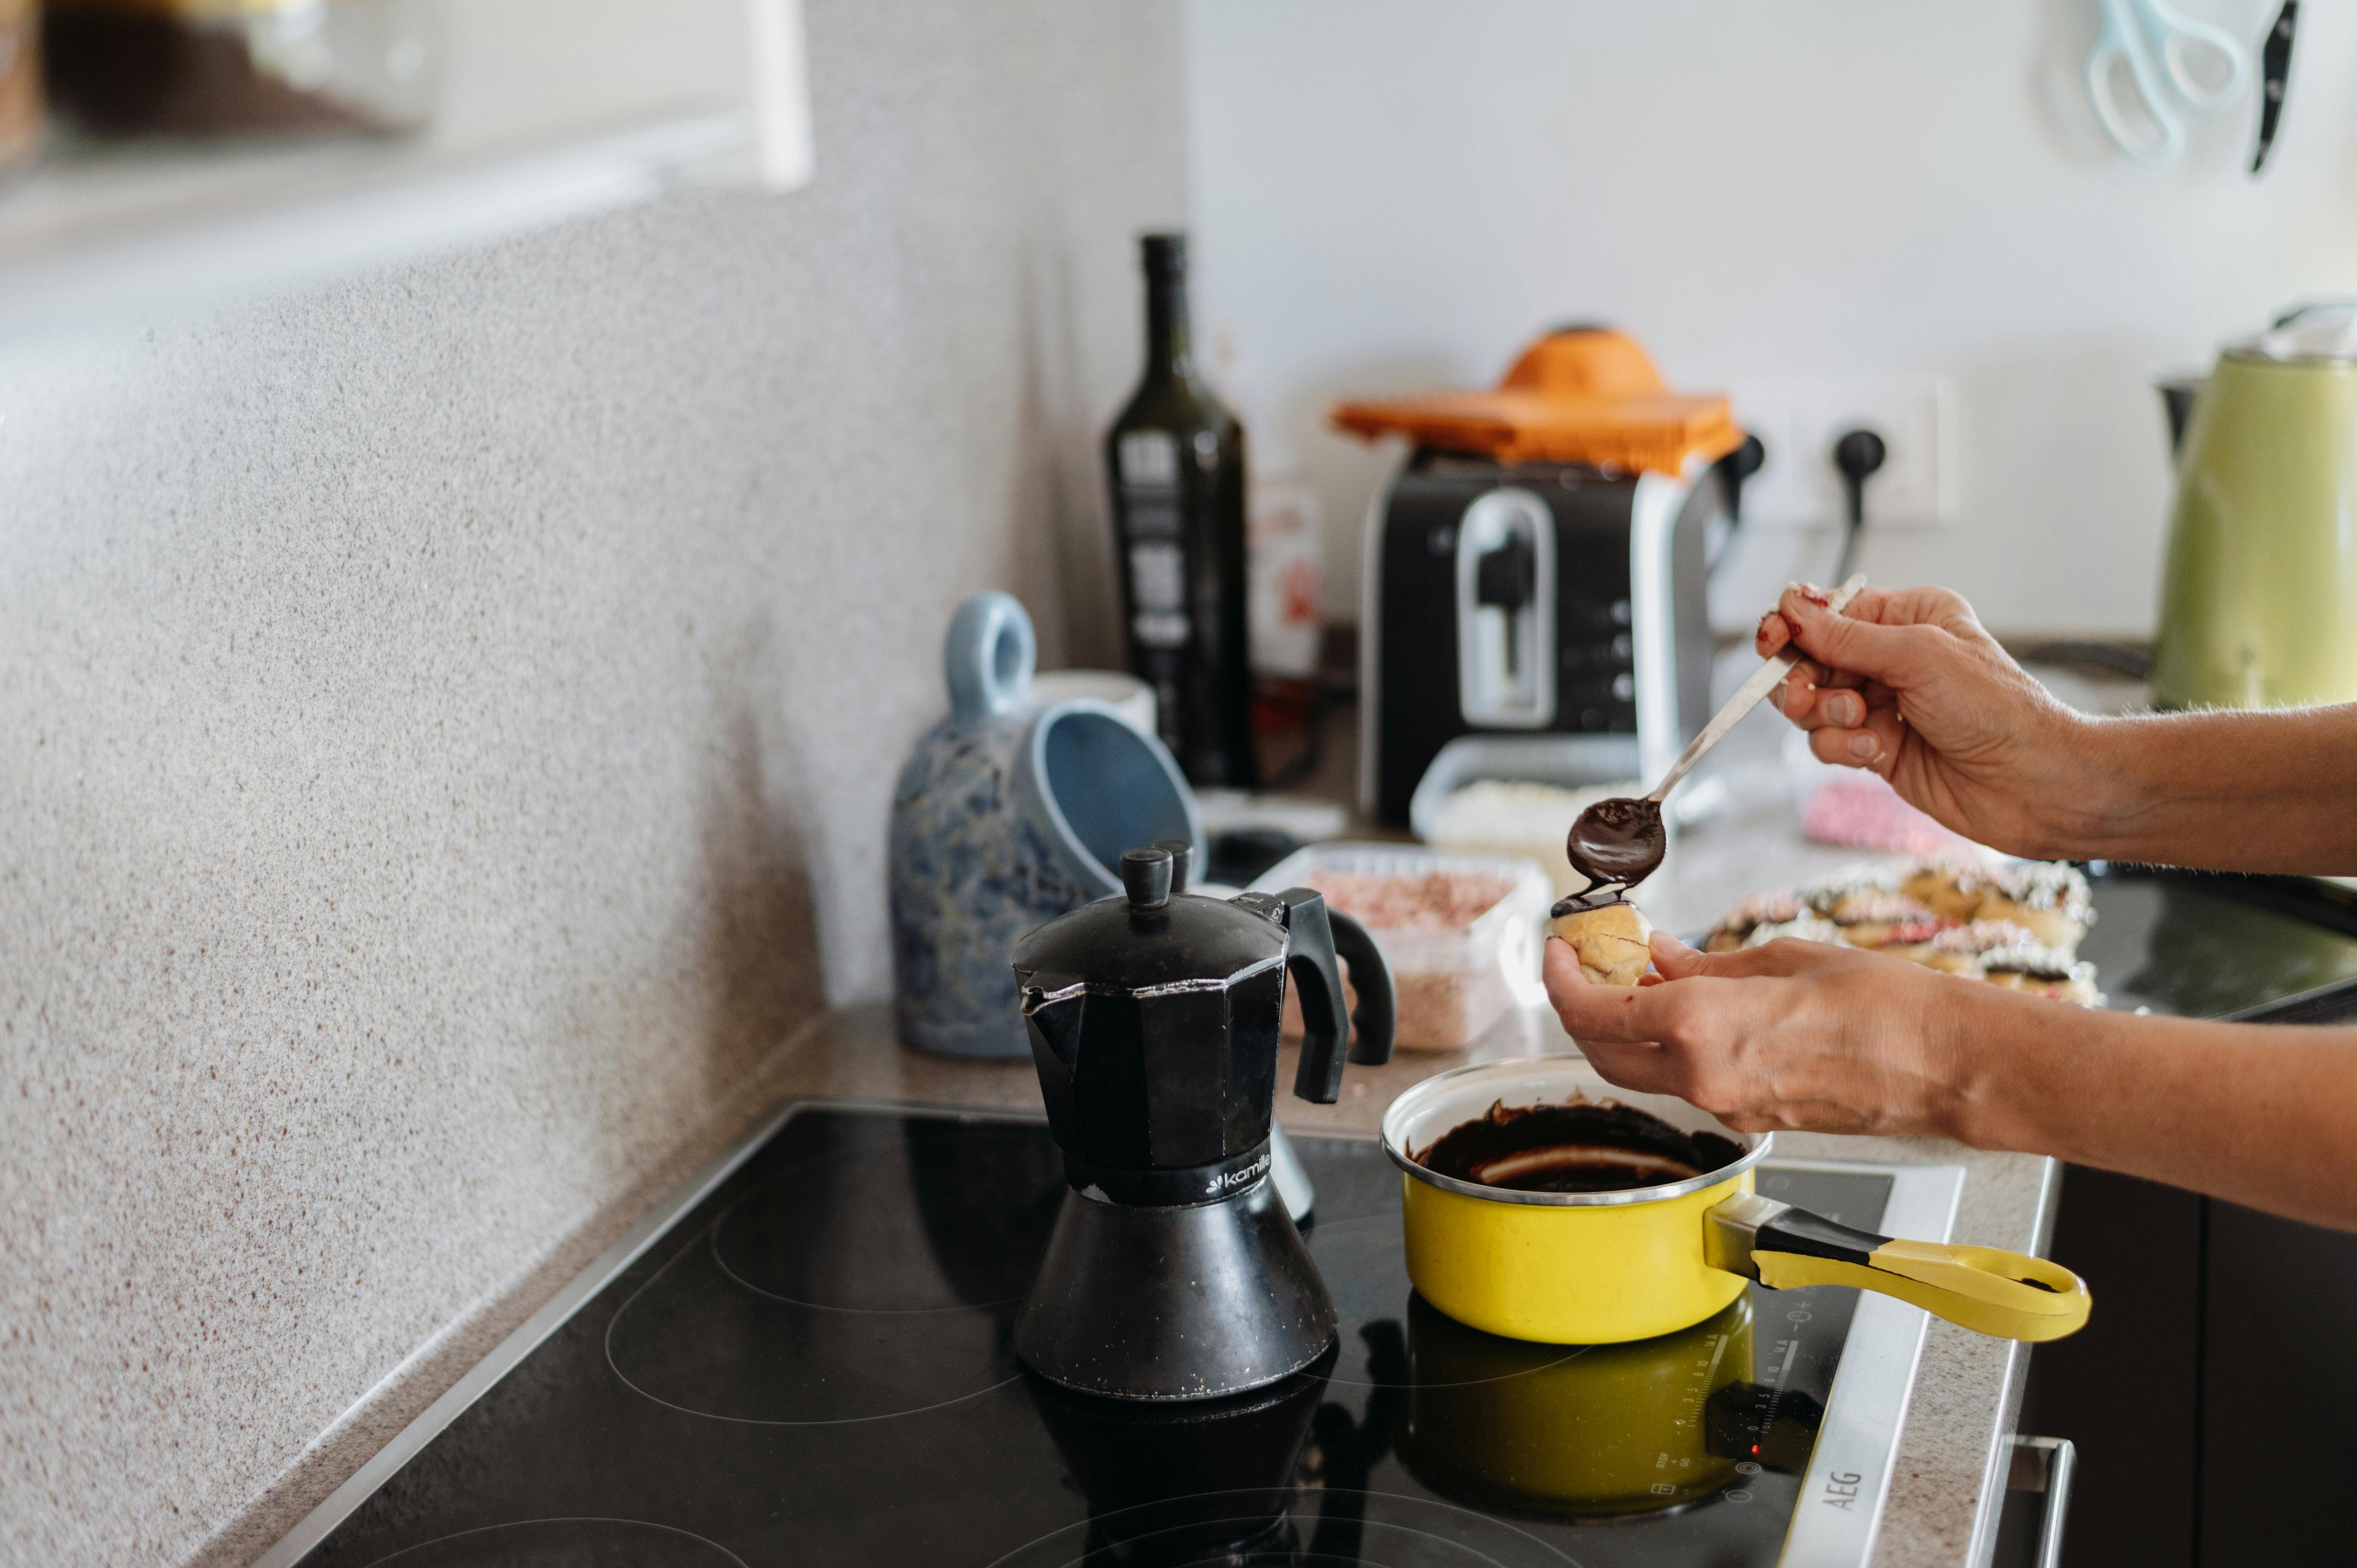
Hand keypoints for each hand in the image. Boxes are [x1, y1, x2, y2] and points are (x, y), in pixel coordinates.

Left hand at [1541, 930, 1980, 1138]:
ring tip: (1638, 978)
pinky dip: (1668, 1049)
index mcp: (1698, 1027)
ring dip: (1624, 1029)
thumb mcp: (1780, 960)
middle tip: (1585, 963)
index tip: (1558, 950)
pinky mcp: (1749, 1118)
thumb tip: (1659, 955)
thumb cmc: (1881, 1006)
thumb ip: (1705, 966)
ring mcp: (1724, 1105)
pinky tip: (1685, 1011)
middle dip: (1579, 1007)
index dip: (1560, 978)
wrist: (1943, 1065)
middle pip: (1600, 1050)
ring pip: (1641, 1071)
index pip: (1590, 1010)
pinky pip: (1686, 1083)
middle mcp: (1699, 1076)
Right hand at [1756, 583, 2100, 859]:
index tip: (1773, 640)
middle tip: (1803, 696)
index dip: (1794, 626)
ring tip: (1861, 724)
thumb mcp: (1918, 656)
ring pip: (1811, 705)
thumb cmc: (1997, 708)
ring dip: (1824, 717)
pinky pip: (1828, 742)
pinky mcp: (1876, 749)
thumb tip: (1793, 607)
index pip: (1829, 613)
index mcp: (1908, 618)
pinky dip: (1841, 748)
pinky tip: (1875, 752)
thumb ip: (1847, 637)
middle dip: (1803, 680)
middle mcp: (1892, 658)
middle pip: (1809, 660)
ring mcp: (1882, 705)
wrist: (2032, 783)